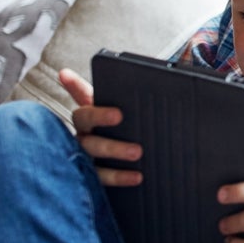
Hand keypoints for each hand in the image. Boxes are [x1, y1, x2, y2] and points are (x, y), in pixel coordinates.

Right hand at [60, 68, 142, 187]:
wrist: (143, 162)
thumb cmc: (134, 130)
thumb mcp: (137, 112)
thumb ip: (146, 94)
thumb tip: (175, 65)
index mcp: (93, 112)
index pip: (80, 93)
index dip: (73, 84)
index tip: (67, 74)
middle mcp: (84, 131)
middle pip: (83, 120)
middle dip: (99, 116)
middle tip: (119, 115)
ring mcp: (85, 153)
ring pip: (90, 149)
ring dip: (113, 149)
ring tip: (138, 152)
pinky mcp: (92, 175)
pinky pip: (100, 177)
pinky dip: (118, 177)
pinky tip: (136, 176)